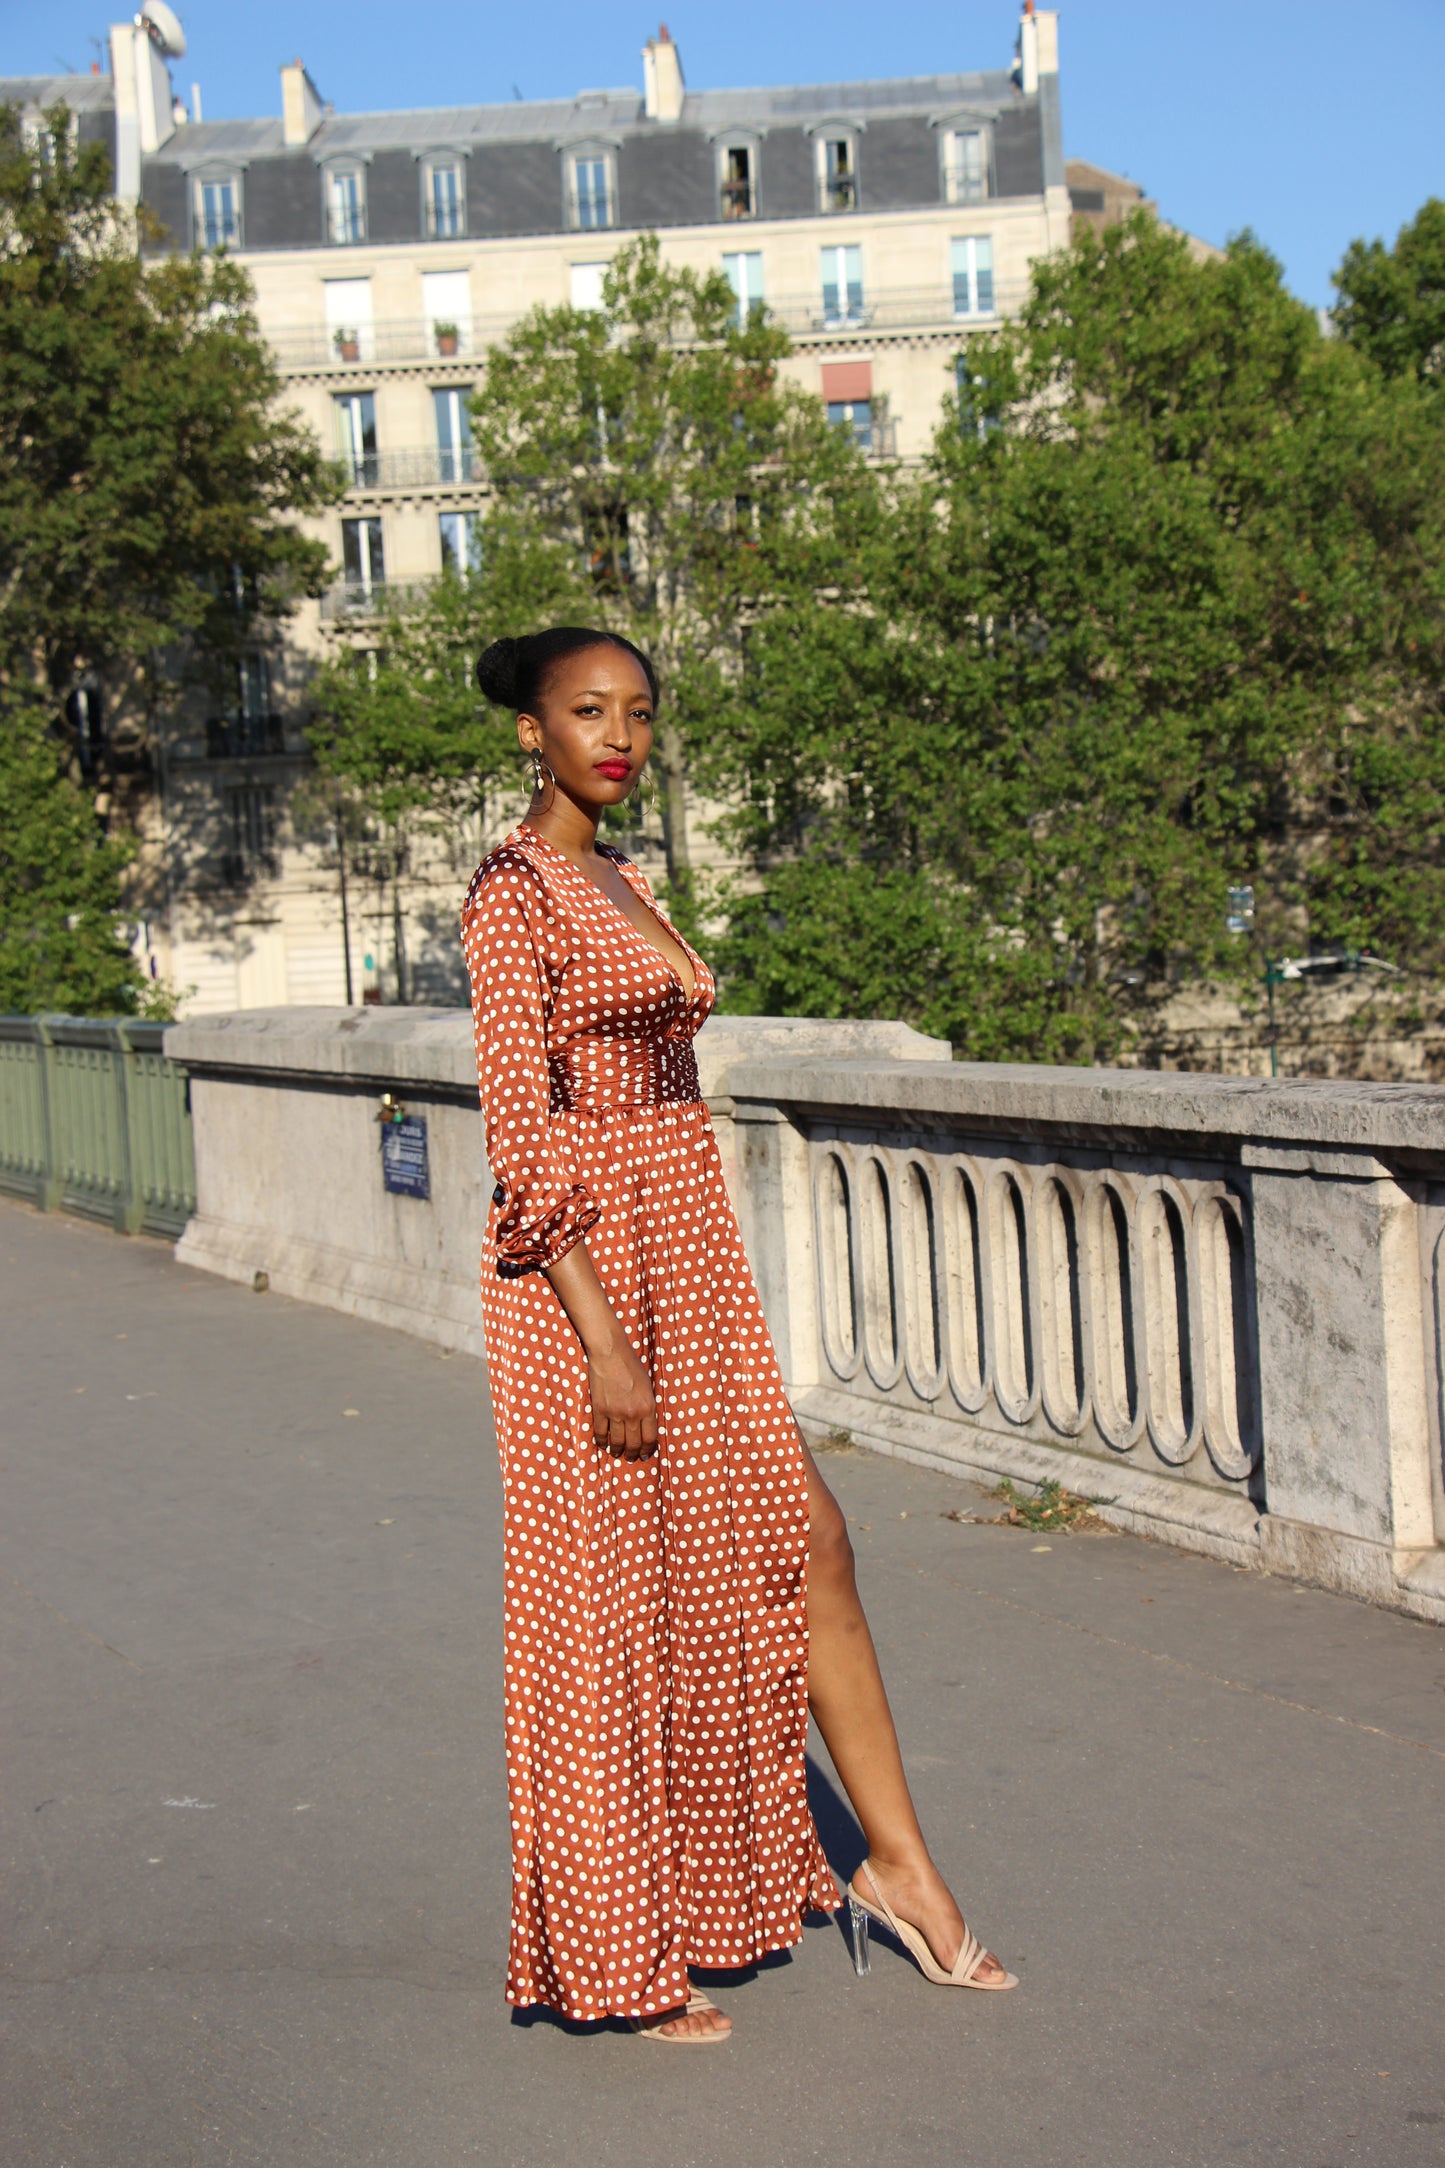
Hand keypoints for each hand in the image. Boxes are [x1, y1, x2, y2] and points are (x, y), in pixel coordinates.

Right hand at [586, 1340, 657, 1460]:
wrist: (611, 1354)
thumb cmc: (631, 1366)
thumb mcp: (648, 1386)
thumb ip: (648, 1407)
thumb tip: (646, 1425)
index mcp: (648, 1407)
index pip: (650, 1438)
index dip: (648, 1450)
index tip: (645, 1454)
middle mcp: (632, 1414)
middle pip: (633, 1444)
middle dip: (632, 1454)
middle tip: (631, 1458)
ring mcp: (615, 1413)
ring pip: (617, 1442)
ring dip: (617, 1451)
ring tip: (617, 1453)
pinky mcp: (599, 1410)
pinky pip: (600, 1433)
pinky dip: (601, 1442)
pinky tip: (603, 1444)